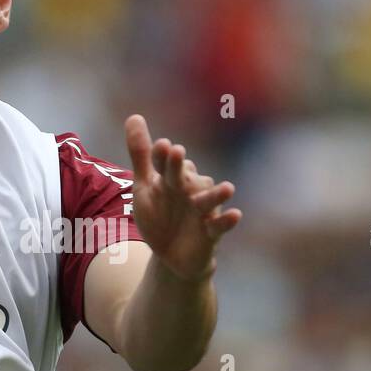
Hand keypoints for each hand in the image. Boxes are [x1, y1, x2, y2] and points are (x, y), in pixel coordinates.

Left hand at [124, 114, 241, 282]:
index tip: (161, 145)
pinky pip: (220, 226)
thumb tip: (134, 116)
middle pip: (186, 176)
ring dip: (215, 194)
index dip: (162, 156)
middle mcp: (189, 190)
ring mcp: (201, 211)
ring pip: (209, 199)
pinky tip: (235, 215)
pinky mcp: (210, 233)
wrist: (170, 254)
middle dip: (180, 167)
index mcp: (171, 179)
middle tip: (176, 152)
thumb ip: (141, 154)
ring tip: (227, 188)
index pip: (165, 163)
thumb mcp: (144, 185)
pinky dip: (226, 221)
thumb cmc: (159, 214)